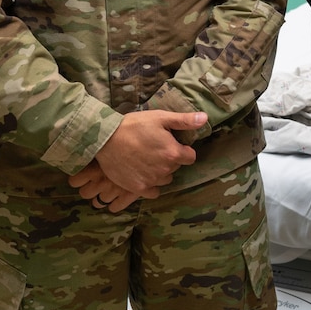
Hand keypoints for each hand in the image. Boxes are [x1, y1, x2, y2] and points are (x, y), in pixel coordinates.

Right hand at [66, 110, 208, 211]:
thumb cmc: (134, 125)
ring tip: (146, 159)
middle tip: (154, 148)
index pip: (190, 157)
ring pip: (165, 179)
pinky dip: (151, 184)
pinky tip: (142, 173)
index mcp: (173, 153)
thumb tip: (205, 119)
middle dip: (169, 159)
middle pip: (175, 167)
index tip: (170, 143)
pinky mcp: (138, 188)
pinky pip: (153, 191)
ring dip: (160, 171)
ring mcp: (151, 181)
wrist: (105, 139)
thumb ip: (184, 121)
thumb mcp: (160, 118)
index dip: (182, 149)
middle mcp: (165, 170)